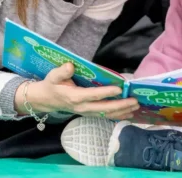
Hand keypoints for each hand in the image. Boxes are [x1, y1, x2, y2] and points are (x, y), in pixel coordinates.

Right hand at [15, 63, 139, 120]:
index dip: (105, 93)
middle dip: (120, 105)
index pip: (92, 95)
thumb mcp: (53, 76)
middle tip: (134, 101)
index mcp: (74, 97)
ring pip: (106, 114)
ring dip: (121, 112)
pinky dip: (117, 116)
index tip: (119, 89)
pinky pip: (104, 116)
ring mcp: (85, 112)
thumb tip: (71, 66)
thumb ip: (62, 71)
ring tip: (135, 108)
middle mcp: (82, 107)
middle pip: (103, 108)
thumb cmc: (52, 85)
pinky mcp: (88, 113)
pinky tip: (128, 114)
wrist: (46, 100)